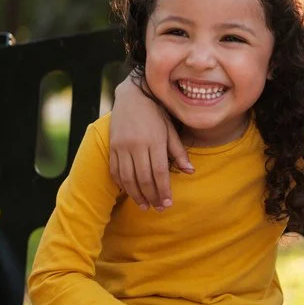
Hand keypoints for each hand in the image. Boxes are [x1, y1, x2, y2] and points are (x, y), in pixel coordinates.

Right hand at [109, 77, 192, 209]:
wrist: (133, 96)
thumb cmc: (157, 114)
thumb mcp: (171, 130)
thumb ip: (179, 152)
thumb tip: (190, 172)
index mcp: (155, 141)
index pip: (160, 172)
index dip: (164, 190)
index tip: (168, 203)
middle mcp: (137, 145)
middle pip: (144, 178)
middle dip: (152, 196)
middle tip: (158, 208)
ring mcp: (122, 146)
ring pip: (128, 178)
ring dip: (136, 195)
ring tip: (145, 205)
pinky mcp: (112, 146)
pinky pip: (115, 170)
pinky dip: (122, 184)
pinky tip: (130, 192)